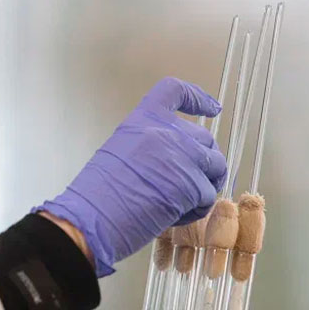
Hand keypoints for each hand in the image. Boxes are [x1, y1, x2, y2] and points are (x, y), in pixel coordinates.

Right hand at [37, 77, 226, 276]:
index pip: (176, 91)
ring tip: (185, 202)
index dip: (198, 98)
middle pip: (204, 137)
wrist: (93, 218)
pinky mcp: (191, 185)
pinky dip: (197, 209)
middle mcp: (167, 132)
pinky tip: (177, 216)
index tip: (212, 108)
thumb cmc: (98, 194)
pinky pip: (208, 195)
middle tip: (193, 181)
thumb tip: (176, 161)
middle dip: (205, 160)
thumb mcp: (120, 151)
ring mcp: (182, 156)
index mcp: (144, 119)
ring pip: (215, 165)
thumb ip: (150, 145)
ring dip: (205, 185)